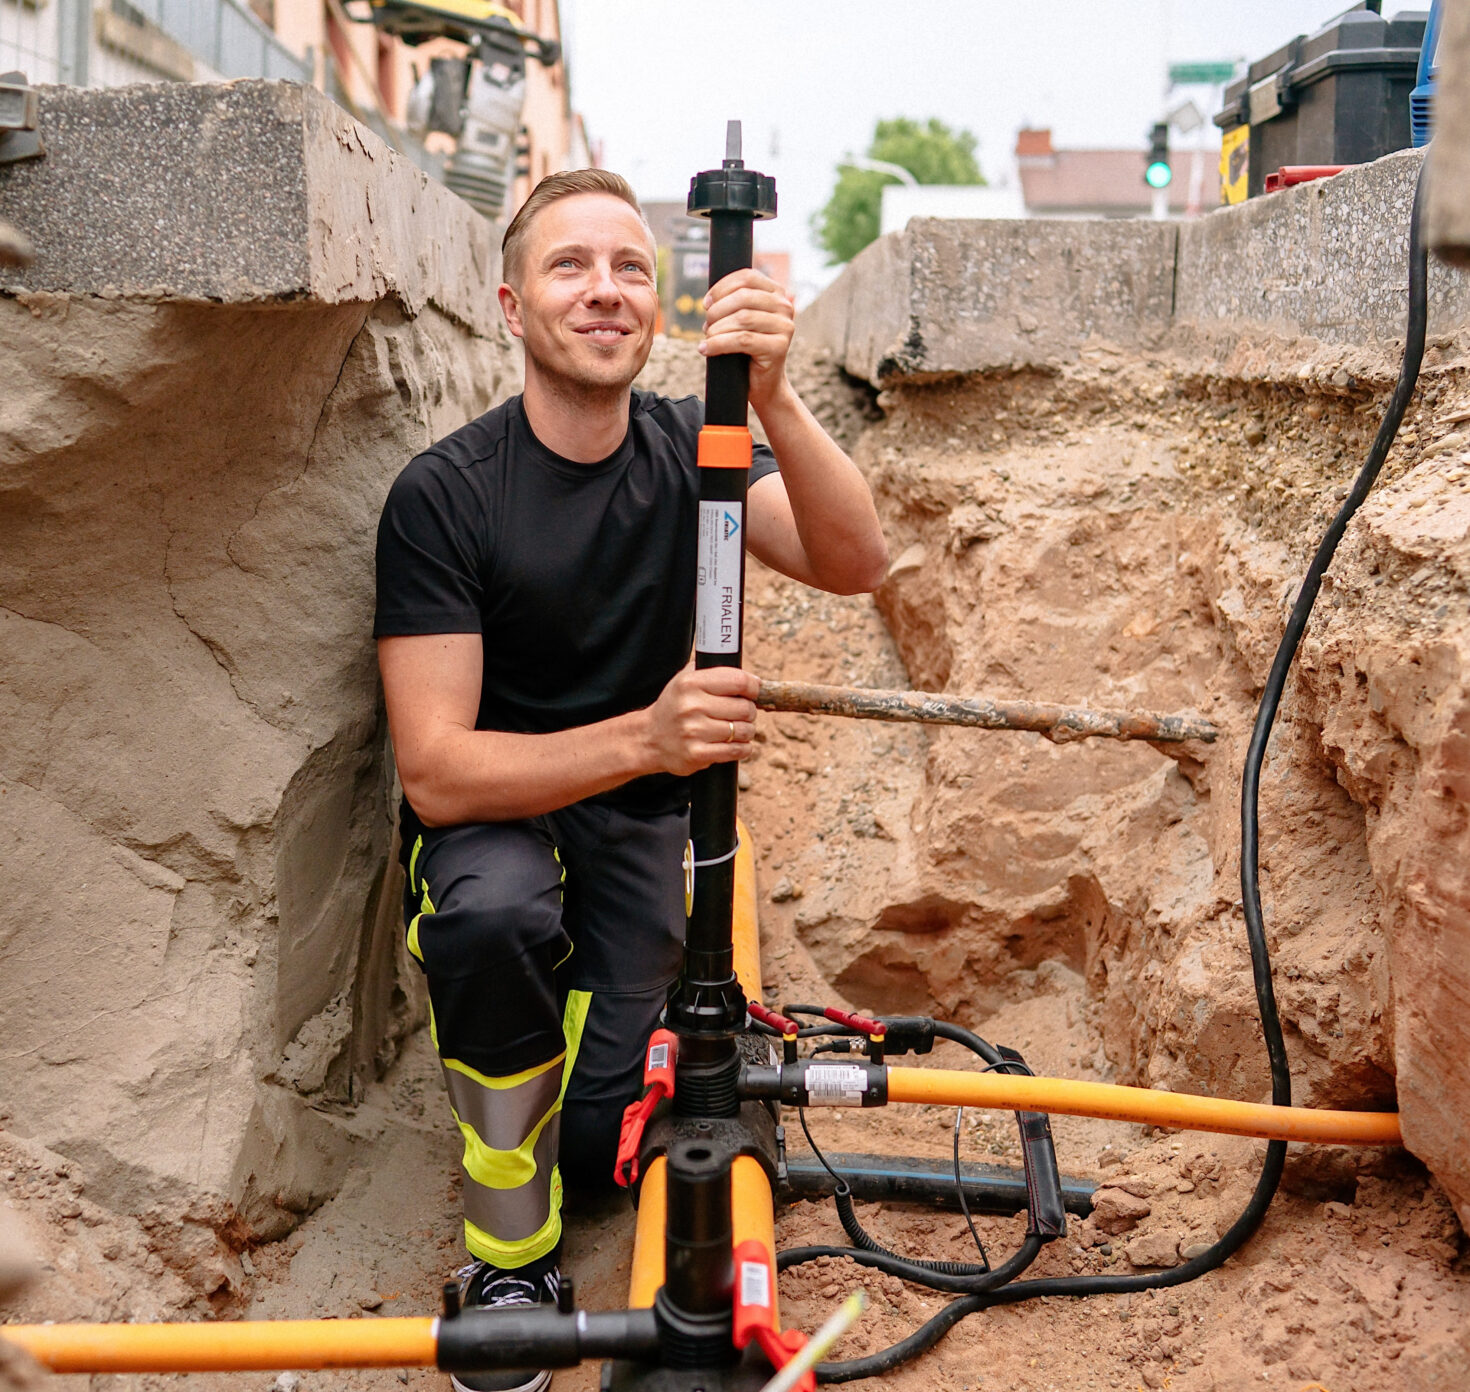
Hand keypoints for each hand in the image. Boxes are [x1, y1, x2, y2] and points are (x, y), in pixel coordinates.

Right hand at [644, 667, 759, 776]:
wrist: (648, 738)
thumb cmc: (674, 707)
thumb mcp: (684, 680)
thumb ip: (712, 672)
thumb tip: (751, 679)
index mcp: (690, 683)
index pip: (739, 681)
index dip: (753, 687)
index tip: (754, 692)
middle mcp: (691, 706)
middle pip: (745, 708)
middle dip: (749, 712)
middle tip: (741, 714)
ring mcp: (694, 731)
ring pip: (744, 731)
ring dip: (746, 732)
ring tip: (735, 730)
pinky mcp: (697, 754)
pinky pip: (736, 751)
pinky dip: (743, 749)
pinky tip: (735, 744)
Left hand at [700, 268, 794, 412]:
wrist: (763, 384)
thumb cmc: (747, 351)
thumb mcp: (741, 321)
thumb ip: (734, 303)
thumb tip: (709, 298)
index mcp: (777, 294)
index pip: (747, 277)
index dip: (722, 287)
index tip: (706, 304)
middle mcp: (785, 307)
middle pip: (743, 297)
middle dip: (717, 310)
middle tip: (706, 326)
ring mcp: (785, 327)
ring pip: (742, 319)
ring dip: (717, 329)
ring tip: (707, 338)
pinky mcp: (779, 347)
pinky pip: (742, 340)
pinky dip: (719, 344)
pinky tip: (706, 349)